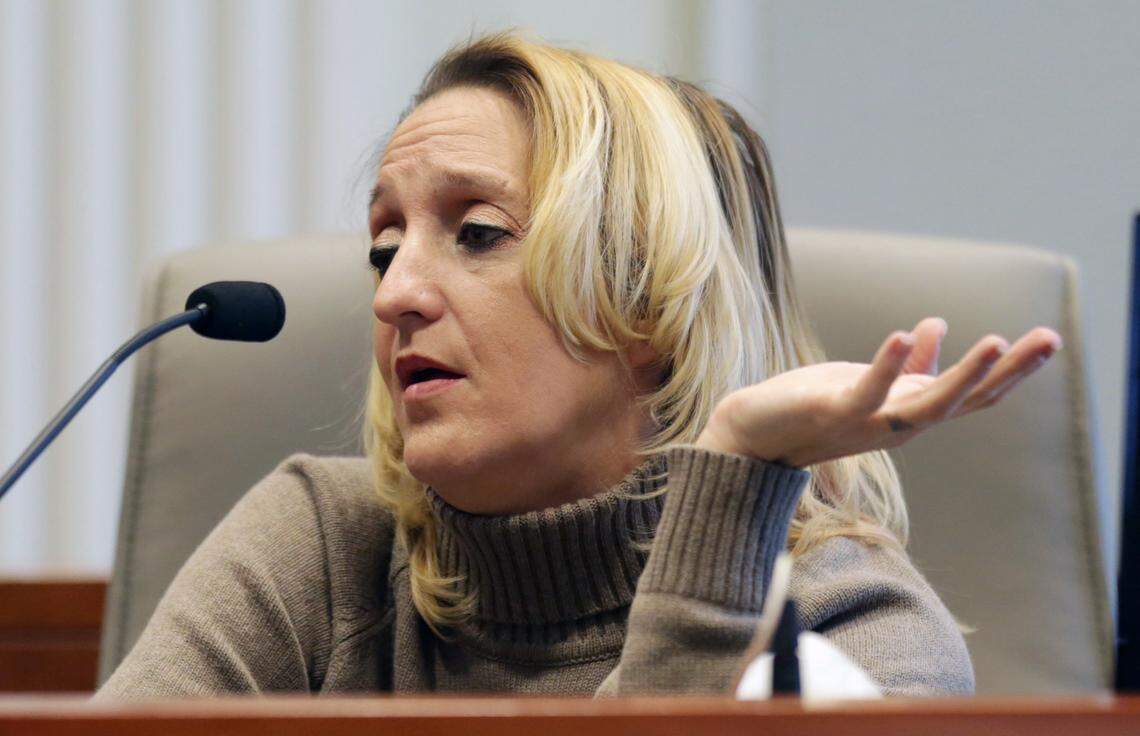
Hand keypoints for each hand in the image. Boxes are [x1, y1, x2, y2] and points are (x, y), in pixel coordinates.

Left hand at [695, 317, 1062, 468]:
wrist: (752, 434)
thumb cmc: (810, 406)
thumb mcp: (867, 380)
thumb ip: (906, 364)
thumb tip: (936, 327)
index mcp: (909, 412)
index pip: (972, 395)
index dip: (1011, 370)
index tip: (1049, 339)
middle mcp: (896, 424)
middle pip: (965, 402)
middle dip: (1009, 372)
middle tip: (1050, 338)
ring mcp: (867, 423)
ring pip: (927, 406)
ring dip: (962, 375)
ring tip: (994, 340)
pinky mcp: (831, 412)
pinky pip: (866, 392)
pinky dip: (887, 365)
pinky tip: (904, 334)